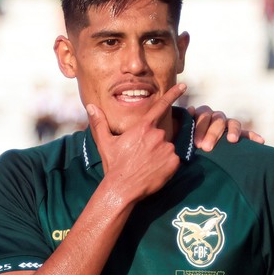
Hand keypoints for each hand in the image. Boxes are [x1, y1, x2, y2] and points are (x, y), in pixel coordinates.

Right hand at [87, 83, 184, 203]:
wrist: (122, 188)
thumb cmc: (113, 165)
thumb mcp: (105, 143)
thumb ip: (100, 123)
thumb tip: (90, 107)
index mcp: (142, 127)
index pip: (161, 106)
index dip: (173, 94)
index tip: (183, 86)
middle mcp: (157, 135)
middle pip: (160, 134)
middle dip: (153, 144)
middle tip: (140, 157)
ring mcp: (167, 149)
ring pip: (167, 148)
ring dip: (159, 154)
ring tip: (145, 166)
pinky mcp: (174, 162)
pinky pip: (173, 160)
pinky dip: (166, 165)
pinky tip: (154, 172)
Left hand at [187, 104, 264, 149]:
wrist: (190, 151)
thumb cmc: (182, 143)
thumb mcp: (178, 134)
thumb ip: (181, 125)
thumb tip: (187, 112)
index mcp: (201, 114)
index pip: (203, 115)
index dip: (200, 128)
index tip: (197, 143)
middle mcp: (216, 117)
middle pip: (217, 120)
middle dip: (212, 134)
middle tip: (206, 148)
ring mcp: (228, 124)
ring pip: (232, 123)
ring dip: (232, 131)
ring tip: (232, 141)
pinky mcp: (238, 134)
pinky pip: (247, 133)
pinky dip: (253, 136)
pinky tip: (260, 141)